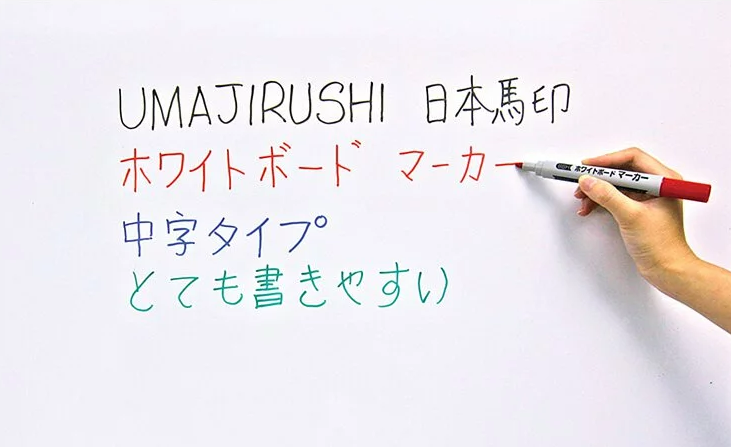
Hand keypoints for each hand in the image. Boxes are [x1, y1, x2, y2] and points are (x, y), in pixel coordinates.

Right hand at [574, 147, 697, 286]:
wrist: (667, 270)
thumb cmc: (662, 246)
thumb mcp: (631, 216)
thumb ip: (608, 196)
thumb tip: (588, 181)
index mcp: (664, 180)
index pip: (633, 158)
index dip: (607, 161)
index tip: (587, 166)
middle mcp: (657, 185)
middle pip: (622, 170)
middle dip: (599, 177)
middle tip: (581, 181)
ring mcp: (647, 197)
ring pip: (616, 184)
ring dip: (597, 190)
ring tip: (582, 198)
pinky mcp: (638, 208)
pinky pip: (615, 196)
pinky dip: (600, 200)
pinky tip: (589, 207)